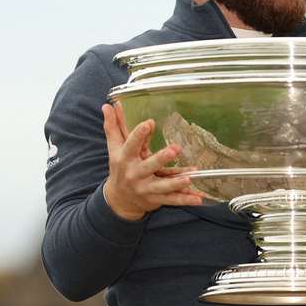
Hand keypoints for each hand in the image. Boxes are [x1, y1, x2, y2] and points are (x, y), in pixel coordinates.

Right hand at [102, 103, 203, 220]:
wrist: (119, 199)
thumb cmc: (120, 168)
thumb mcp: (114, 148)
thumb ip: (113, 127)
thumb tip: (107, 105)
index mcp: (125, 159)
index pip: (131, 145)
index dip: (139, 134)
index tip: (149, 123)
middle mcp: (135, 174)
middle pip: (148, 166)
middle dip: (161, 159)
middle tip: (175, 149)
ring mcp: (146, 188)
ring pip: (163, 186)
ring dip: (176, 183)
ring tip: (189, 177)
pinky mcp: (157, 199)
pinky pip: (173, 200)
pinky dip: (185, 199)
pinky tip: (198, 198)